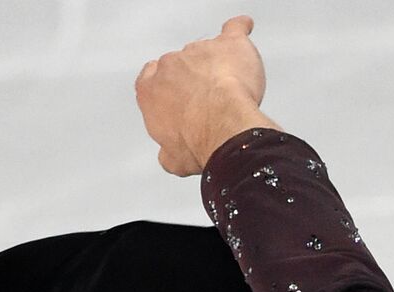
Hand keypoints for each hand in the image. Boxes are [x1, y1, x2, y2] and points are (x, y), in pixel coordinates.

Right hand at [134, 15, 280, 176]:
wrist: (222, 129)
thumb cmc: (196, 142)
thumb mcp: (173, 160)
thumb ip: (167, 152)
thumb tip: (168, 156)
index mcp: (150, 90)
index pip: (151, 77)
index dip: (167, 87)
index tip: (178, 97)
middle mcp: (171, 65)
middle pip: (181, 65)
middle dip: (195, 80)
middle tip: (211, 102)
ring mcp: (199, 52)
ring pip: (208, 52)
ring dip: (218, 66)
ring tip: (232, 88)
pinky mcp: (228, 45)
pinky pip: (234, 31)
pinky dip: (239, 32)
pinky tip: (242, 32)